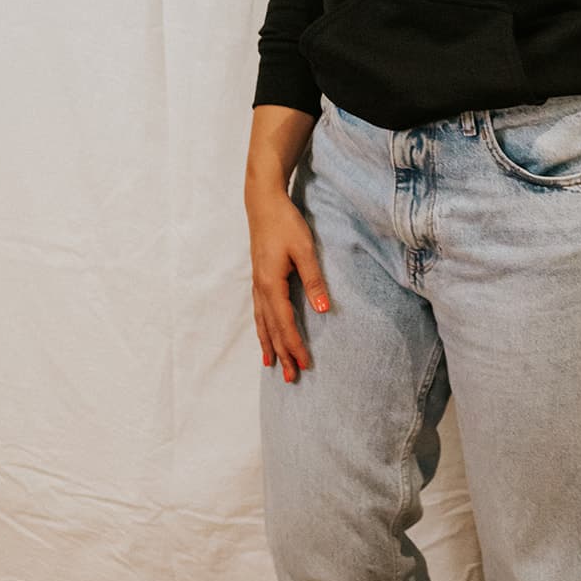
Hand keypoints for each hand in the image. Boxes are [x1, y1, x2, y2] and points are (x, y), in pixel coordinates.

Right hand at [246, 185, 331, 382]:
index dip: (295, 345)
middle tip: (291, 378)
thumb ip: (314, 279)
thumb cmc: (285, 223)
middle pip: (271, 329)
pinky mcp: (258, 277)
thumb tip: (323, 309)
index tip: (305, 364)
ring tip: (272, 365)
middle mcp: (261, 288)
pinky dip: (262, 328)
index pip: (285, 323)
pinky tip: (264, 334)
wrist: (263, 203)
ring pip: (262, 322)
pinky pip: (258, 311)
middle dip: (282, 353)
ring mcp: (257, 283)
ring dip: (269, 344)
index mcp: (271, 284)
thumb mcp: (304, 249)